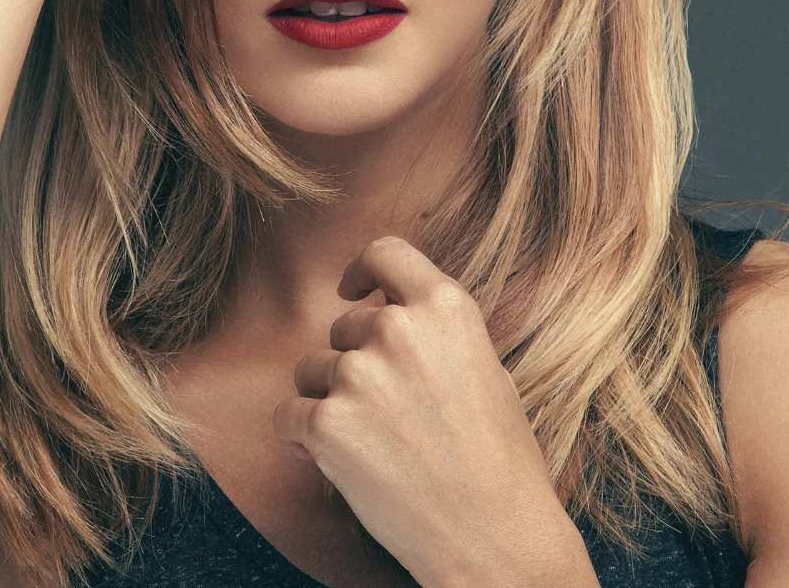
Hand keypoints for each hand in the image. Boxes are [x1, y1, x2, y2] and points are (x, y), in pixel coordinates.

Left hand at [273, 237, 596, 587]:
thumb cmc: (500, 462)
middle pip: (343, 326)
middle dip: (354, 364)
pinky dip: (304, 438)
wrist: (494, 537)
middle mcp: (399, 330)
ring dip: (329, 401)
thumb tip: (387, 318)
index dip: (362, 270)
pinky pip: (288, 415)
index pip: (386, 253)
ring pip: (312, 369)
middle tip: (390, 417)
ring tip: (377, 445)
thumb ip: (435, 335)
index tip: (351, 289)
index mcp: (447, 309)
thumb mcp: (487, 370)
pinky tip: (340, 464)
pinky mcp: (327, 423)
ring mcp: (359, 375)